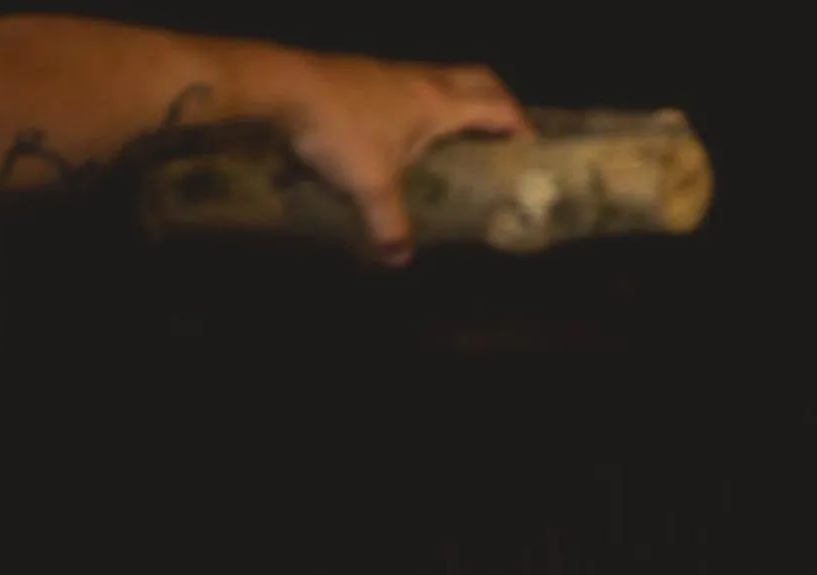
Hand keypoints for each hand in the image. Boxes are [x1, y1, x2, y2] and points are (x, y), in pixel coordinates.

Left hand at [284, 54, 531, 265]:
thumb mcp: (370, 186)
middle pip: (479, 80)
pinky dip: (425, 103)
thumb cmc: (340, 131)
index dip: (520, 126)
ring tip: (458, 137)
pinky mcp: (369, 73)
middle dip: (498, 105)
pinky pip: (413, 84)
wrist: (286, 88)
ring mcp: (395, 71)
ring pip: (445, 78)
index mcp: (439, 103)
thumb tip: (400, 259)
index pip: (497, 107)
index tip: (530, 150)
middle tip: (502, 136)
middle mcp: (425, 80)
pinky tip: (407, 130)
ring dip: (460, 101)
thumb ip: (389, 224)